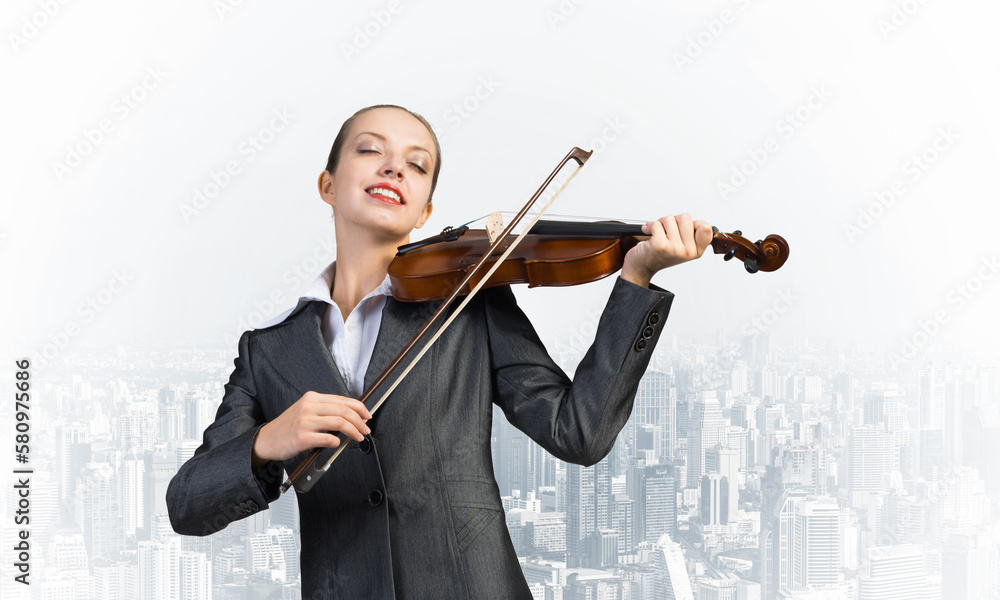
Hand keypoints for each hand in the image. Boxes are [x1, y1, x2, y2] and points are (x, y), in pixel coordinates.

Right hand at [251, 391, 370, 468]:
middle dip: (360, 421)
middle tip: (365, 429)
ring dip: (353, 431)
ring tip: (358, 437)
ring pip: (339, 423)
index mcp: (312, 398)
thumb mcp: (305, 411)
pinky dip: (337, 442)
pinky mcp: (301, 437)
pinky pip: (327, 438)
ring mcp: (304, 421)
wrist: (266, 440)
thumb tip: (351, 416)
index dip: (359, 408)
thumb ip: (325, 410)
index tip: (367, 415)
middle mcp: (308, 407)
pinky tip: (337, 444)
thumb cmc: (288, 427)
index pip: (342, 399)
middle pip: (344, 410)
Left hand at [620, 214, 712, 286]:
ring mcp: (675, 249)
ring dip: (660, 223)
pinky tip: (648, 233)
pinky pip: (657, 224)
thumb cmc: (659, 254)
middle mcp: (688, 252)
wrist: (641, 266)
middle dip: (673, 220)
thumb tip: (695, 221)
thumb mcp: (681, 246)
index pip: (706, 228)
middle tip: (666, 232)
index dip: (694, 223)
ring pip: (670, 219)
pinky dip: (650, 226)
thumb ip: (691, 233)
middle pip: (686, 217)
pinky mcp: (661, 245)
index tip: (682, 230)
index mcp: (696, 250)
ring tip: (657, 234)